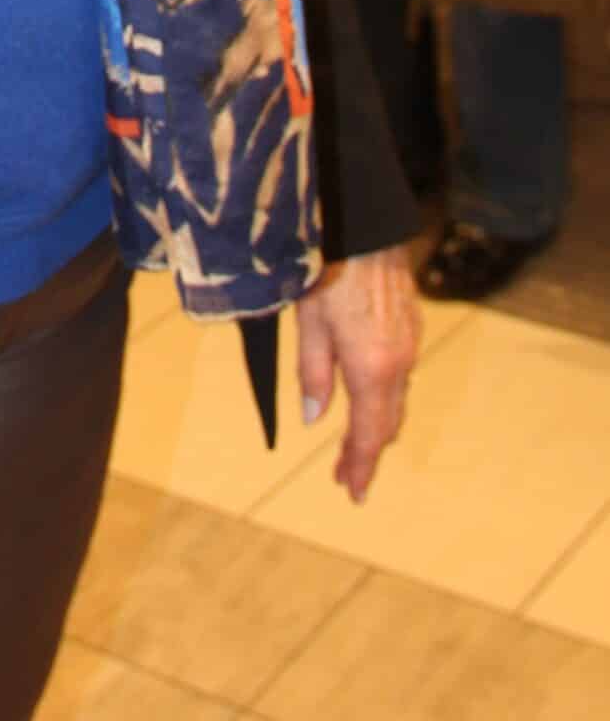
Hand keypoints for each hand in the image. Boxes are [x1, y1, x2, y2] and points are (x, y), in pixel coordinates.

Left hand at [294, 245, 419, 501]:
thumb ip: (313, 373)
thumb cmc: (329, 269)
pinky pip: (400, 374)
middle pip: (387, 422)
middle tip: (346, 476)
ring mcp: (409, 344)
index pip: (370, 433)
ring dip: (377, 425)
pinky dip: (384, 396)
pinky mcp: (410, 327)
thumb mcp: (308, 322)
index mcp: (372, 367)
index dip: (361, 465)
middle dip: (367, 452)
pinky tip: (367, 396)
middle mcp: (399, 362)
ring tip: (353, 444)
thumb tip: (314, 418)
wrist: (366, 228)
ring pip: (395, 399)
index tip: (353, 492)